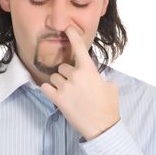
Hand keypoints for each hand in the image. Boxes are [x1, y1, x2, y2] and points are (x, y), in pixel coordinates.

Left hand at [41, 26, 119, 140]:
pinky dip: (49, 90)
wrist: (102, 127)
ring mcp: (66, 87)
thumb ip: (100, 77)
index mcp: (89, 70)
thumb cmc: (108, 107)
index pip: (79, 48)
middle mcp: (76, 75)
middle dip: (67, 75)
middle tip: (75, 87)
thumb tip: (97, 77)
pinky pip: (45, 87)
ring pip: (54, 77)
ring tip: (68, 94)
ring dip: (58, 83)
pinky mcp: (58, 99)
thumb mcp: (110, 86)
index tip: (67, 28)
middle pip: (63, 67)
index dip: (73, 36)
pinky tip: (57, 96)